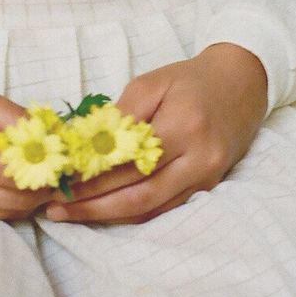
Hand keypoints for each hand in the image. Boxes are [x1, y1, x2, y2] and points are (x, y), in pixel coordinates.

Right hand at [0, 75, 58, 219]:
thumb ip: (8, 114)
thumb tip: (50, 135)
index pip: (16, 173)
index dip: (50, 168)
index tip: (67, 156)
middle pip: (15, 201)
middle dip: (46, 187)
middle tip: (61, 167)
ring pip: (4, 214)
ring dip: (29, 199)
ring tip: (40, 173)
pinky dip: (6, 202)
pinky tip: (11, 181)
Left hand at [43, 42, 268, 224]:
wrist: (241, 84)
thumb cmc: (190, 80)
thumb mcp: (150, 84)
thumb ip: (120, 117)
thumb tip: (84, 150)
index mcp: (184, 126)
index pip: (128, 163)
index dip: (89, 178)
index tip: (56, 183)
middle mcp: (198, 159)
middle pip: (138, 195)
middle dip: (92, 206)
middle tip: (54, 209)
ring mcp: (205, 178)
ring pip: (150, 209)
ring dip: (107, 216)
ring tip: (69, 214)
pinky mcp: (206, 188)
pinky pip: (163, 209)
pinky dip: (130, 214)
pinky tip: (102, 212)